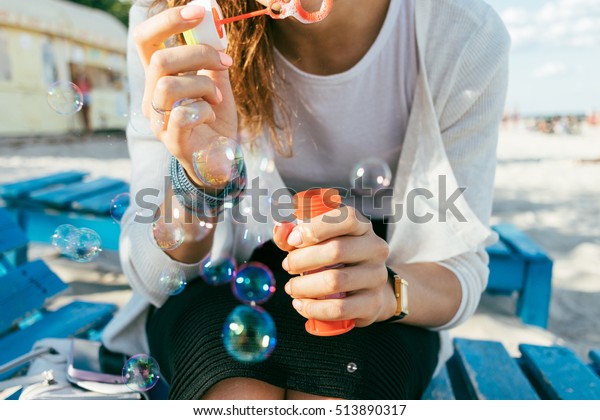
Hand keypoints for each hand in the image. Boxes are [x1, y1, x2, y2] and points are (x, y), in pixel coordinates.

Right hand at [133, 4, 237, 185]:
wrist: (221, 158)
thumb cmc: (215, 120)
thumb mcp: (217, 84)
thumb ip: (213, 60)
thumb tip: (216, 25)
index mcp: (158, 78)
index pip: (145, 40)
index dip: (168, 20)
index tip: (199, 10)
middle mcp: (151, 97)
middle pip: (159, 60)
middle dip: (198, 53)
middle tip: (225, 61)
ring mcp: (158, 121)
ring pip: (168, 86)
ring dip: (203, 85)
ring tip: (216, 97)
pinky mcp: (172, 142)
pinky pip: (183, 116)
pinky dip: (205, 110)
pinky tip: (211, 116)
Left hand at [272, 206, 396, 326]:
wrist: (371, 291)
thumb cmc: (339, 260)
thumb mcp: (320, 241)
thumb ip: (295, 233)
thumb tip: (281, 230)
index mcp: (363, 227)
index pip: (346, 218)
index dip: (316, 228)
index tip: (293, 241)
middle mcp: (375, 249)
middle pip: (336, 251)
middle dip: (301, 260)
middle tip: (288, 266)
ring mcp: (376, 277)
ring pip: (335, 281)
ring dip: (304, 286)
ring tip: (292, 288)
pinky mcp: (373, 303)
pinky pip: (340, 309)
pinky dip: (314, 308)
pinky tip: (301, 305)